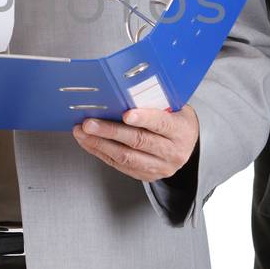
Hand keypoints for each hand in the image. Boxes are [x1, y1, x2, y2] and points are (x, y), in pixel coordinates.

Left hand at [72, 105, 198, 182]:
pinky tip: (89, 143)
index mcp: (181, 130)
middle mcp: (172, 152)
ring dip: (100, 144)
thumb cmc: (176, 119)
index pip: (162, 124)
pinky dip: (101, 153)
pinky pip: (120, 166)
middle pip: (139, 141)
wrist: (187, 144)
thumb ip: (153, 101)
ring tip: (82, 132)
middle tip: (89, 123)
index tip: (126, 114)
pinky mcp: (147, 176)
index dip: (144, 118)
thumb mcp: (174, 106)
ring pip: (126, 157)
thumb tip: (120, 92)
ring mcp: (160, 167)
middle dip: (110, 131)